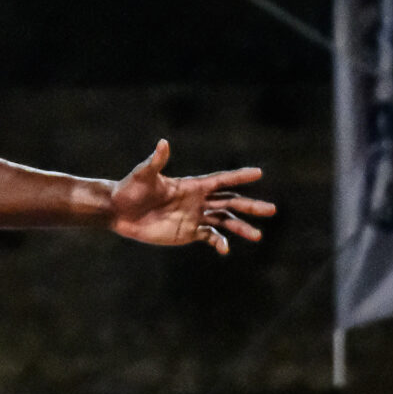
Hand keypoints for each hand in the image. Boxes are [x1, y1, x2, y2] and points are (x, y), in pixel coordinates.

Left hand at [110, 140, 272, 253]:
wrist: (120, 212)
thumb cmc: (131, 189)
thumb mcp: (144, 175)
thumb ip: (156, 162)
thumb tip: (163, 143)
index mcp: (192, 185)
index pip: (221, 180)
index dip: (239, 176)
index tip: (258, 173)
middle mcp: (198, 201)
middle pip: (230, 202)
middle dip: (250, 206)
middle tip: (272, 209)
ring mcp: (195, 217)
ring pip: (225, 222)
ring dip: (241, 227)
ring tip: (258, 236)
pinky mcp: (188, 232)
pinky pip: (210, 237)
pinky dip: (219, 242)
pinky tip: (225, 249)